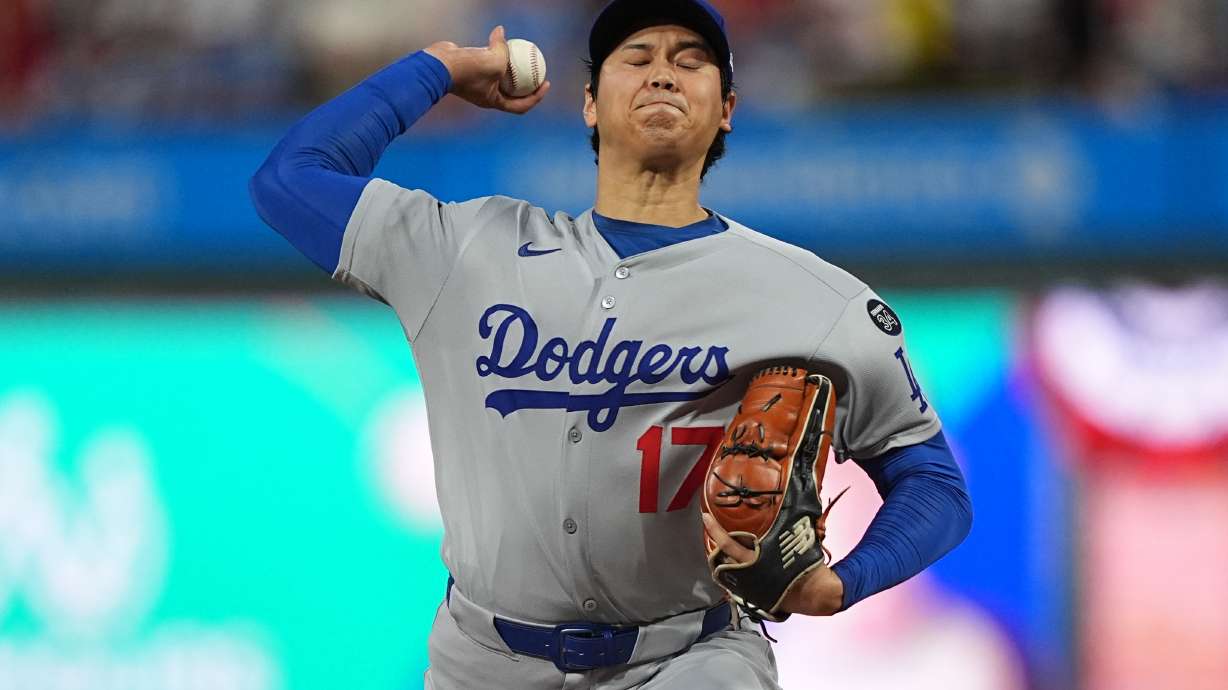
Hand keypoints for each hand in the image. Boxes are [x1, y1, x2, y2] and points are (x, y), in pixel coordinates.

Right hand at [424, 26, 550, 114]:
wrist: (439, 65)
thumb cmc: (467, 68)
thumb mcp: (494, 60)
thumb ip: (502, 48)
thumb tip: (501, 31)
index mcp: (493, 101)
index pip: (520, 106)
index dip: (536, 97)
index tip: (545, 83)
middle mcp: (486, 95)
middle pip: (513, 93)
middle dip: (527, 84)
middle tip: (537, 70)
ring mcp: (478, 84)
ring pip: (500, 78)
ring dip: (511, 69)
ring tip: (522, 56)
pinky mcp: (471, 71)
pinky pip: (489, 64)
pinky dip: (496, 56)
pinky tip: (501, 42)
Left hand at [702, 512, 844, 616]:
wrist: (814, 593)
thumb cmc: (807, 564)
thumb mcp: (799, 537)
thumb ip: (790, 520)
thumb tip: (795, 494)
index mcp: (756, 559)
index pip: (727, 543)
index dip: (714, 529)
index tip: (705, 517)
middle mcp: (747, 573)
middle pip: (720, 557)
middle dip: (714, 543)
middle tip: (710, 529)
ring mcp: (747, 586)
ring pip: (724, 570)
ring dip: (720, 557)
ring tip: (718, 545)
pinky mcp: (751, 595)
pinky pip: (734, 581)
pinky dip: (730, 571)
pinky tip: (732, 563)